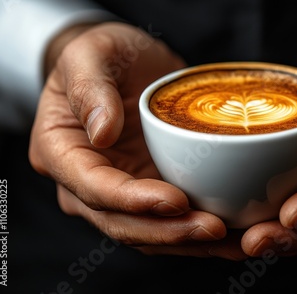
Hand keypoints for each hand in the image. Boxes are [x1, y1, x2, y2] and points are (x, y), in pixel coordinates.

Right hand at [29, 22, 246, 259]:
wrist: (122, 64)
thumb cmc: (102, 54)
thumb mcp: (90, 54)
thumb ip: (90, 88)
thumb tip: (101, 133)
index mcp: (61, 151)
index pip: (94, 188)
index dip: (134, 201)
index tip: (176, 201)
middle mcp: (86, 183)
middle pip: (123, 223)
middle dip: (169, 232)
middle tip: (215, 229)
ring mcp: (119, 191)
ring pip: (149, 233)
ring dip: (190, 242)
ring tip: (234, 242)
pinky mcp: (149, 190)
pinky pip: (171, 221)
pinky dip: (199, 232)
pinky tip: (234, 233)